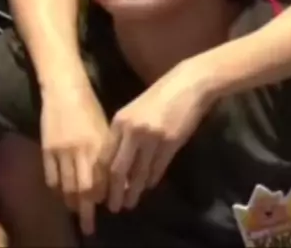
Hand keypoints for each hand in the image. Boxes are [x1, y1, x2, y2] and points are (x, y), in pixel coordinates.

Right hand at [40, 79, 108, 235]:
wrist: (65, 90)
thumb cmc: (89, 108)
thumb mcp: (105, 128)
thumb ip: (109, 152)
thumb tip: (116, 176)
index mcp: (98, 144)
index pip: (102, 179)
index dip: (104, 195)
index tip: (107, 204)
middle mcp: (81, 150)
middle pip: (84, 190)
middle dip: (88, 210)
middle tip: (90, 223)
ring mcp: (62, 151)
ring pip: (66, 188)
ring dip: (72, 202)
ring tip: (77, 209)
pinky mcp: (46, 150)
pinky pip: (51, 179)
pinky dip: (57, 191)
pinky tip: (62, 194)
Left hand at [99, 57, 215, 212]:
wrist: (190, 82)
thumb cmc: (162, 93)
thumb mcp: (136, 109)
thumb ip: (125, 132)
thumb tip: (116, 162)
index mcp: (120, 120)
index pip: (104, 158)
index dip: (101, 179)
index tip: (100, 193)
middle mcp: (133, 130)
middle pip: (117, 170)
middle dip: (114, 192)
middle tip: (114, 207)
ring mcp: (152, 137)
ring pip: (138, 174)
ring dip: (134, 191)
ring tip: (130, 203)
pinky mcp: (171, 143)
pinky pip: (158, 169)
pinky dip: (152, 180)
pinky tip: (149, 186)